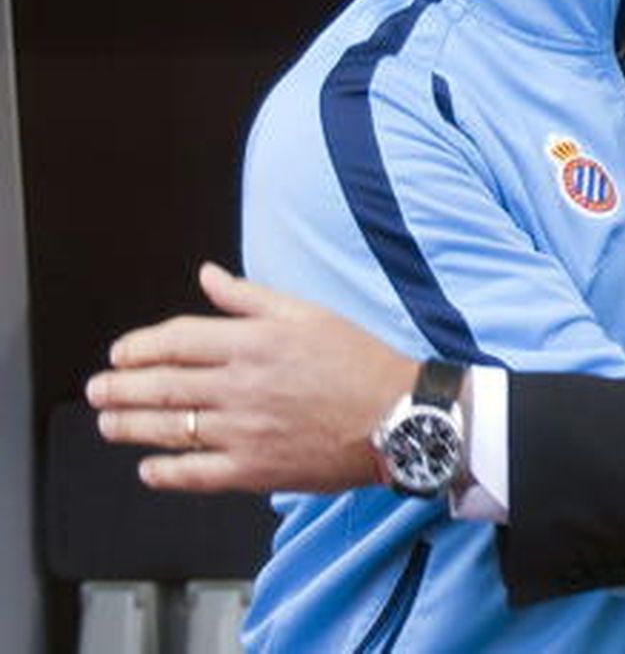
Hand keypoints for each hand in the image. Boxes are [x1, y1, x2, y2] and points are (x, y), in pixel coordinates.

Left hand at [85, 262, 416, 492]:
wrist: (399, 416)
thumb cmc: (360, 362)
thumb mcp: (308, 314)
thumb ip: (250, 297)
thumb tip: (208, 276)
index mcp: (254, 342)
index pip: (175, 341)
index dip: (138, 347)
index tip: (121, 353)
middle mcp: (242, 386)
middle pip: (161, 386)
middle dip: (119, 387)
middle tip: (99, 389)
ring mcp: (244, 431)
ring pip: (168, 429)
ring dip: (129, 426)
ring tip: (110, 423)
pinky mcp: (254, 470)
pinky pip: (194, 474)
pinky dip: (164, 473)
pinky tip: (150, 469)